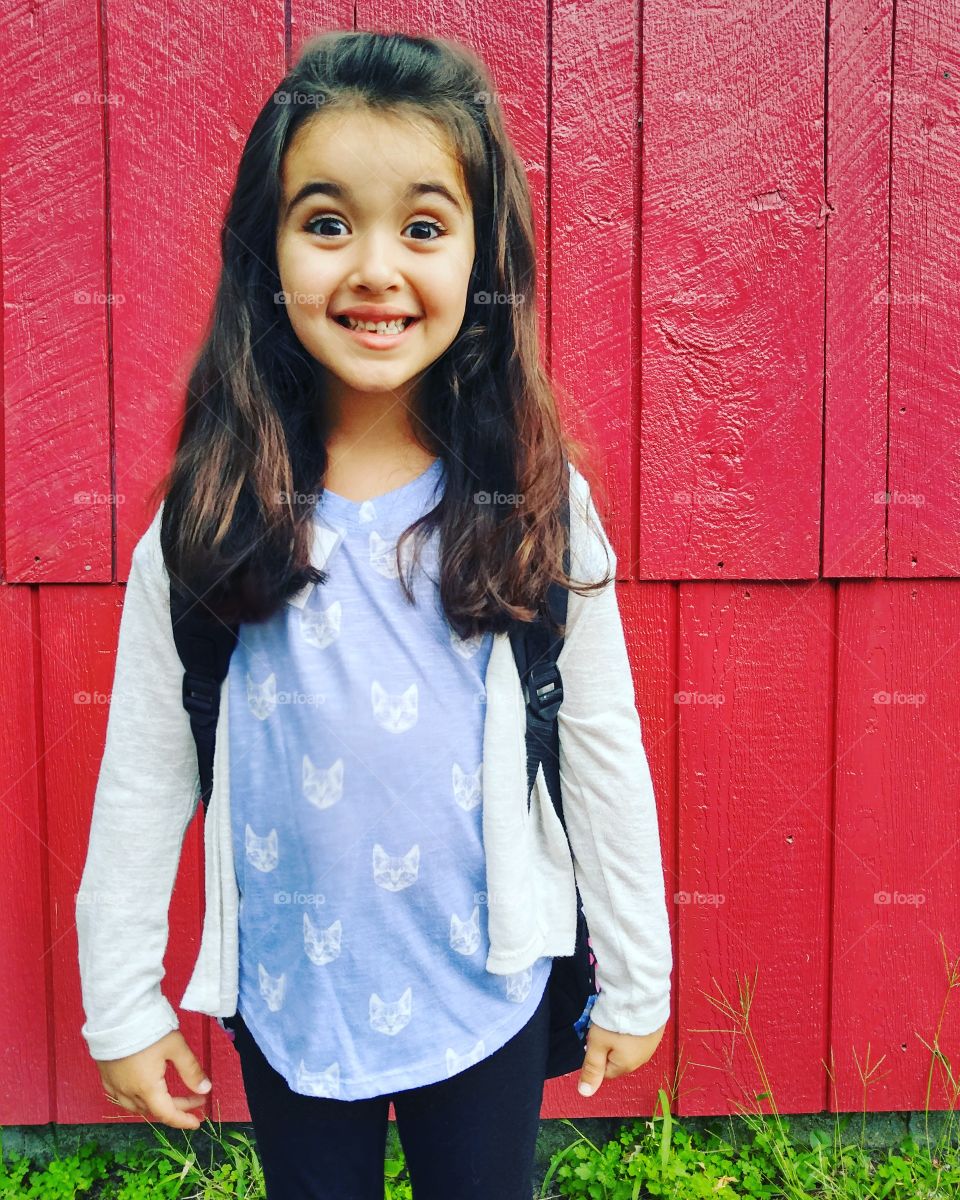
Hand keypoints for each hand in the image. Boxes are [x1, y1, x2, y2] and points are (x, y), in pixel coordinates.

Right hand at [96, 1029, 212, 1128]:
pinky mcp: (106, 1076)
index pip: (167, 1114)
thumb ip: (191, 1070)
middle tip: (196, 1098)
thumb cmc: (148, 1029)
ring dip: (157, 1105)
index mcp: (147, 1088)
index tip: (197, 1122)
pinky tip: (144, 1090)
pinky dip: (137, 1099)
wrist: (115, 1016)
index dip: (183, 1120)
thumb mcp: (176, 1047)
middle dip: (177, 1107)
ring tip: (173, 1096)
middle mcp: (128, 1092)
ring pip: (137, 1106)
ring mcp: (114, 1085)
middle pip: (154, 1109)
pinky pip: (122, 1097)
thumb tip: (205, 1089)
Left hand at [577, 1020, 666, 1096]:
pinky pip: (640, 1036)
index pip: (605, 1070)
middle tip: (606, 1028)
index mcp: (626, 1066)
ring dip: (621, 1037)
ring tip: (618, 1021)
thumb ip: (591, 1068)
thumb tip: (585, 1093)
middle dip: (609, 1046)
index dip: (597, 1055)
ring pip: (629, 1047)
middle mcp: (641, 1060)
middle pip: (617, 1059)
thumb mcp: (598, 1044)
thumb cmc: (617, 1023)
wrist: (642, 999)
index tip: (596, 1039)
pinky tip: (630, 1017)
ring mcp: (651, 1046)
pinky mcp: (657, 1031)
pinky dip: (633, 1029)